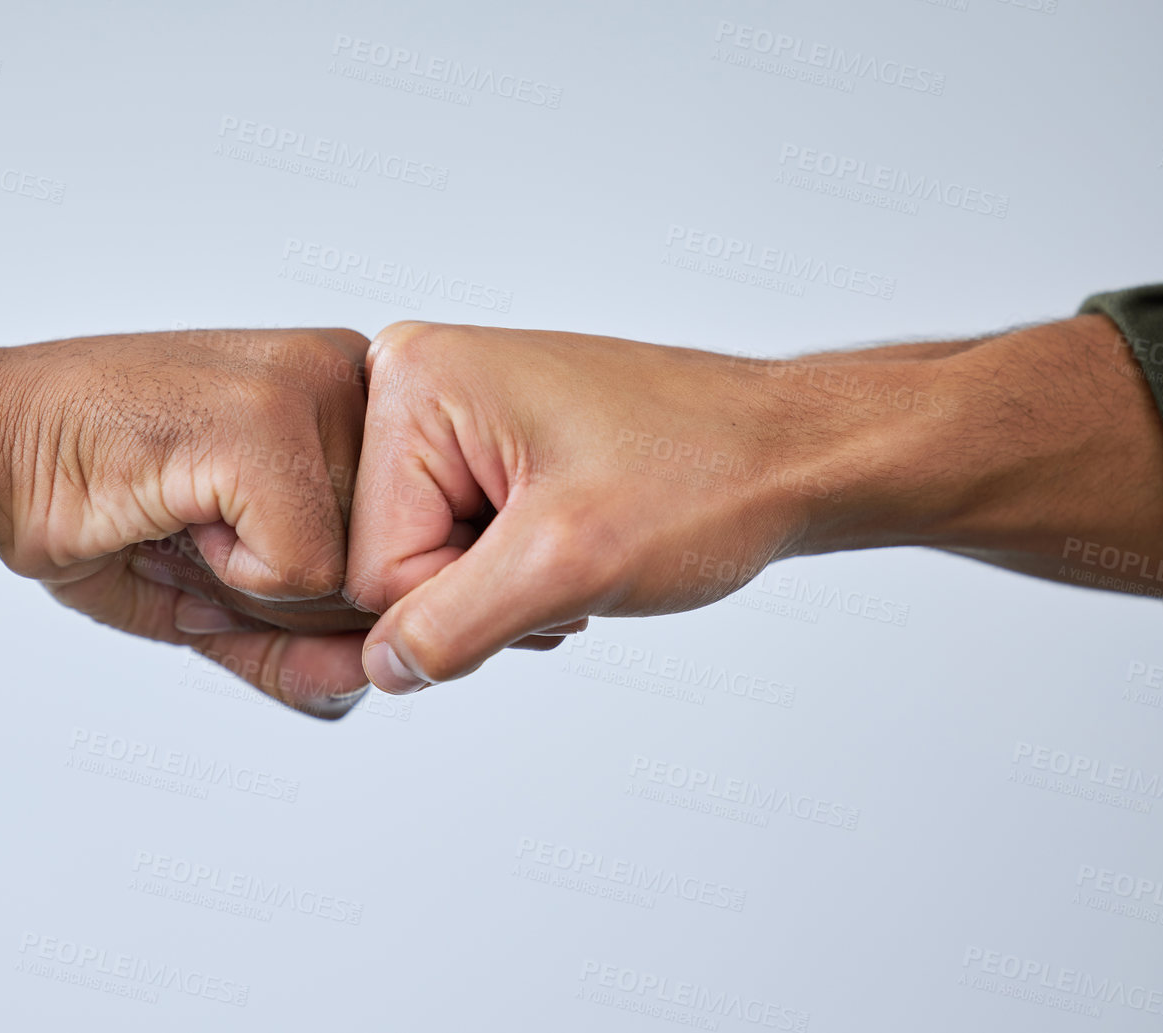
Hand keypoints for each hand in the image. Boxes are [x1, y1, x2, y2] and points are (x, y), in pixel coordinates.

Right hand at [0, 329, 377, 717]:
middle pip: (387, 571)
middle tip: (194, 524)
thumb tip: (365, 682)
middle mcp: (351, 376)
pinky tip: (176, 507)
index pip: (405, 551)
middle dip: (284, 597)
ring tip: (186, 510)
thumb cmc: (94, 498)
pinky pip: (305, 574)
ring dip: (253, 583)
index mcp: (354, 394)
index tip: (223, 527)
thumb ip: (298, 644)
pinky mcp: (269, 427)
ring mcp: (313, 392)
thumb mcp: (220, 588)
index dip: (308, 590)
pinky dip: (230, 575)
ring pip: (355, 578)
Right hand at [344, 317, 1162, 693]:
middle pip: (388, 561)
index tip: (544, 568)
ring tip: (579, 546)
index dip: (458, 602)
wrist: (793, 455)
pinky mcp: (481, 441)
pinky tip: (574, 543)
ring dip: (500, 590)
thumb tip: (379, 670)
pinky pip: (457, 545)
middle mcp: (418, 381)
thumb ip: (451, 627)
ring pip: (424, 565)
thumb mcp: (567, 565)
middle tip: (567, 563)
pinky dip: (515, 572)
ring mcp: (450, 410)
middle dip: (476, 595)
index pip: (369, 564)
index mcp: (415, 382)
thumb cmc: (707, 474)